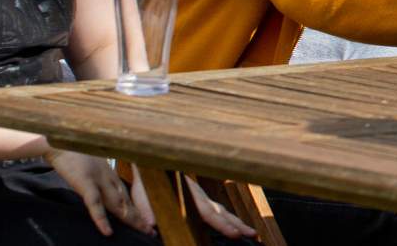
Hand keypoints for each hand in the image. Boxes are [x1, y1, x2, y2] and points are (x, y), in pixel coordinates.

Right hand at [46, 147, 151, 236]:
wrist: (56, 139)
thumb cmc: (70, 148)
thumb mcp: (87, 162)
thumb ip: (95, 172)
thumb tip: (97, 184)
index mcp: (107, 172)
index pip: (125, 192)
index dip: (137, 206)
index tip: (146, 218)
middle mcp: (107, 176)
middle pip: (126, 200)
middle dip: (139, 216)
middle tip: (152, 231)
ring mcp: (98, 179)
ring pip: (118, 203)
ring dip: (132, 218)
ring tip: (144, 231)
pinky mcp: (85, 183)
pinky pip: (95, 204)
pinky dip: (101, 219)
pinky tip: (108, 232)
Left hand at [129, 167, 258, 240]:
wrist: (153, 161)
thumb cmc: (147, 180)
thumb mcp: (142, 194)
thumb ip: (146, 210)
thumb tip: (150, 225)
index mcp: (188, 197)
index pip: (209, 214)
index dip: (223, 225)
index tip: (236, 234)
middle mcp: (199, 197)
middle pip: (222, 213)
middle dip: (239, 225)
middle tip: (254, 235)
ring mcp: (202, 196)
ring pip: (223, 211)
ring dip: (237, 222)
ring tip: (252, 232)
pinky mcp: (200, 198)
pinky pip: (218, 209)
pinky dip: (229, 217)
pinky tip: (234, 223)